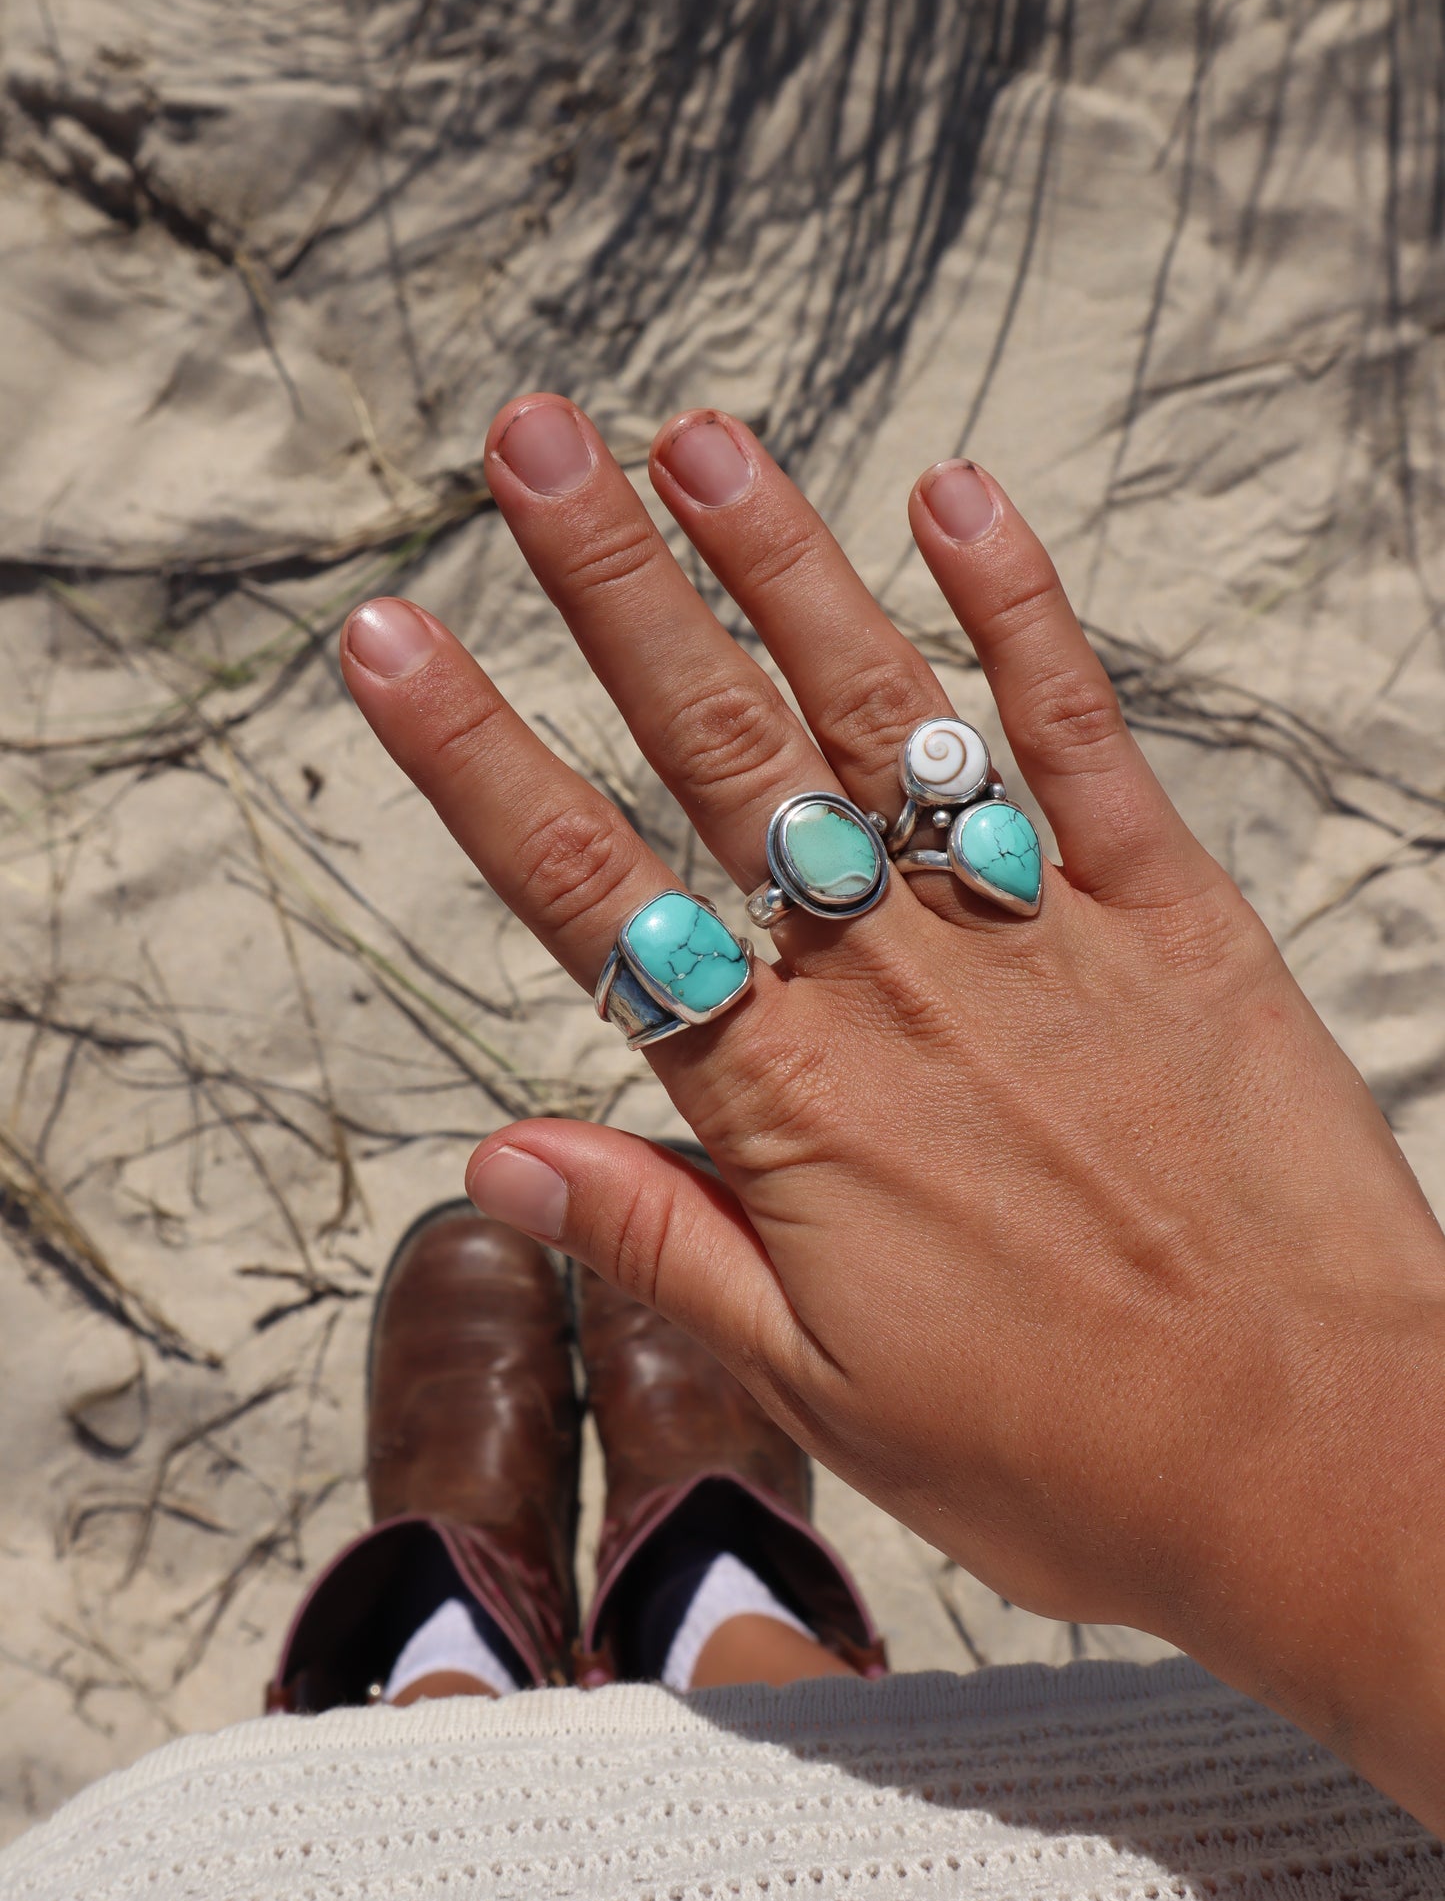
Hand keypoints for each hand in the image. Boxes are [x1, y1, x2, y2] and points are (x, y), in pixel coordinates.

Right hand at [340, 395, 1444, 1829]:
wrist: (1321, 1462)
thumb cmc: (1072, 1455)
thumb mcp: (823, 1389)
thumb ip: (662, 1242)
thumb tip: (497, 1156)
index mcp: (792, 1106)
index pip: (588, 896)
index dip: (472, 760)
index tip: (387, 638)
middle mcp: (897, 990)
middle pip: (719, 754)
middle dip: (611, 588)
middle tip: (530, 446)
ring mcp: (1037, 936)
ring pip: (881, 715)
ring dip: (783, 567)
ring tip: (697, 438)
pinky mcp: (1172, 918)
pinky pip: (1083, 740)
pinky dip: (1022, 615)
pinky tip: (958, 499)